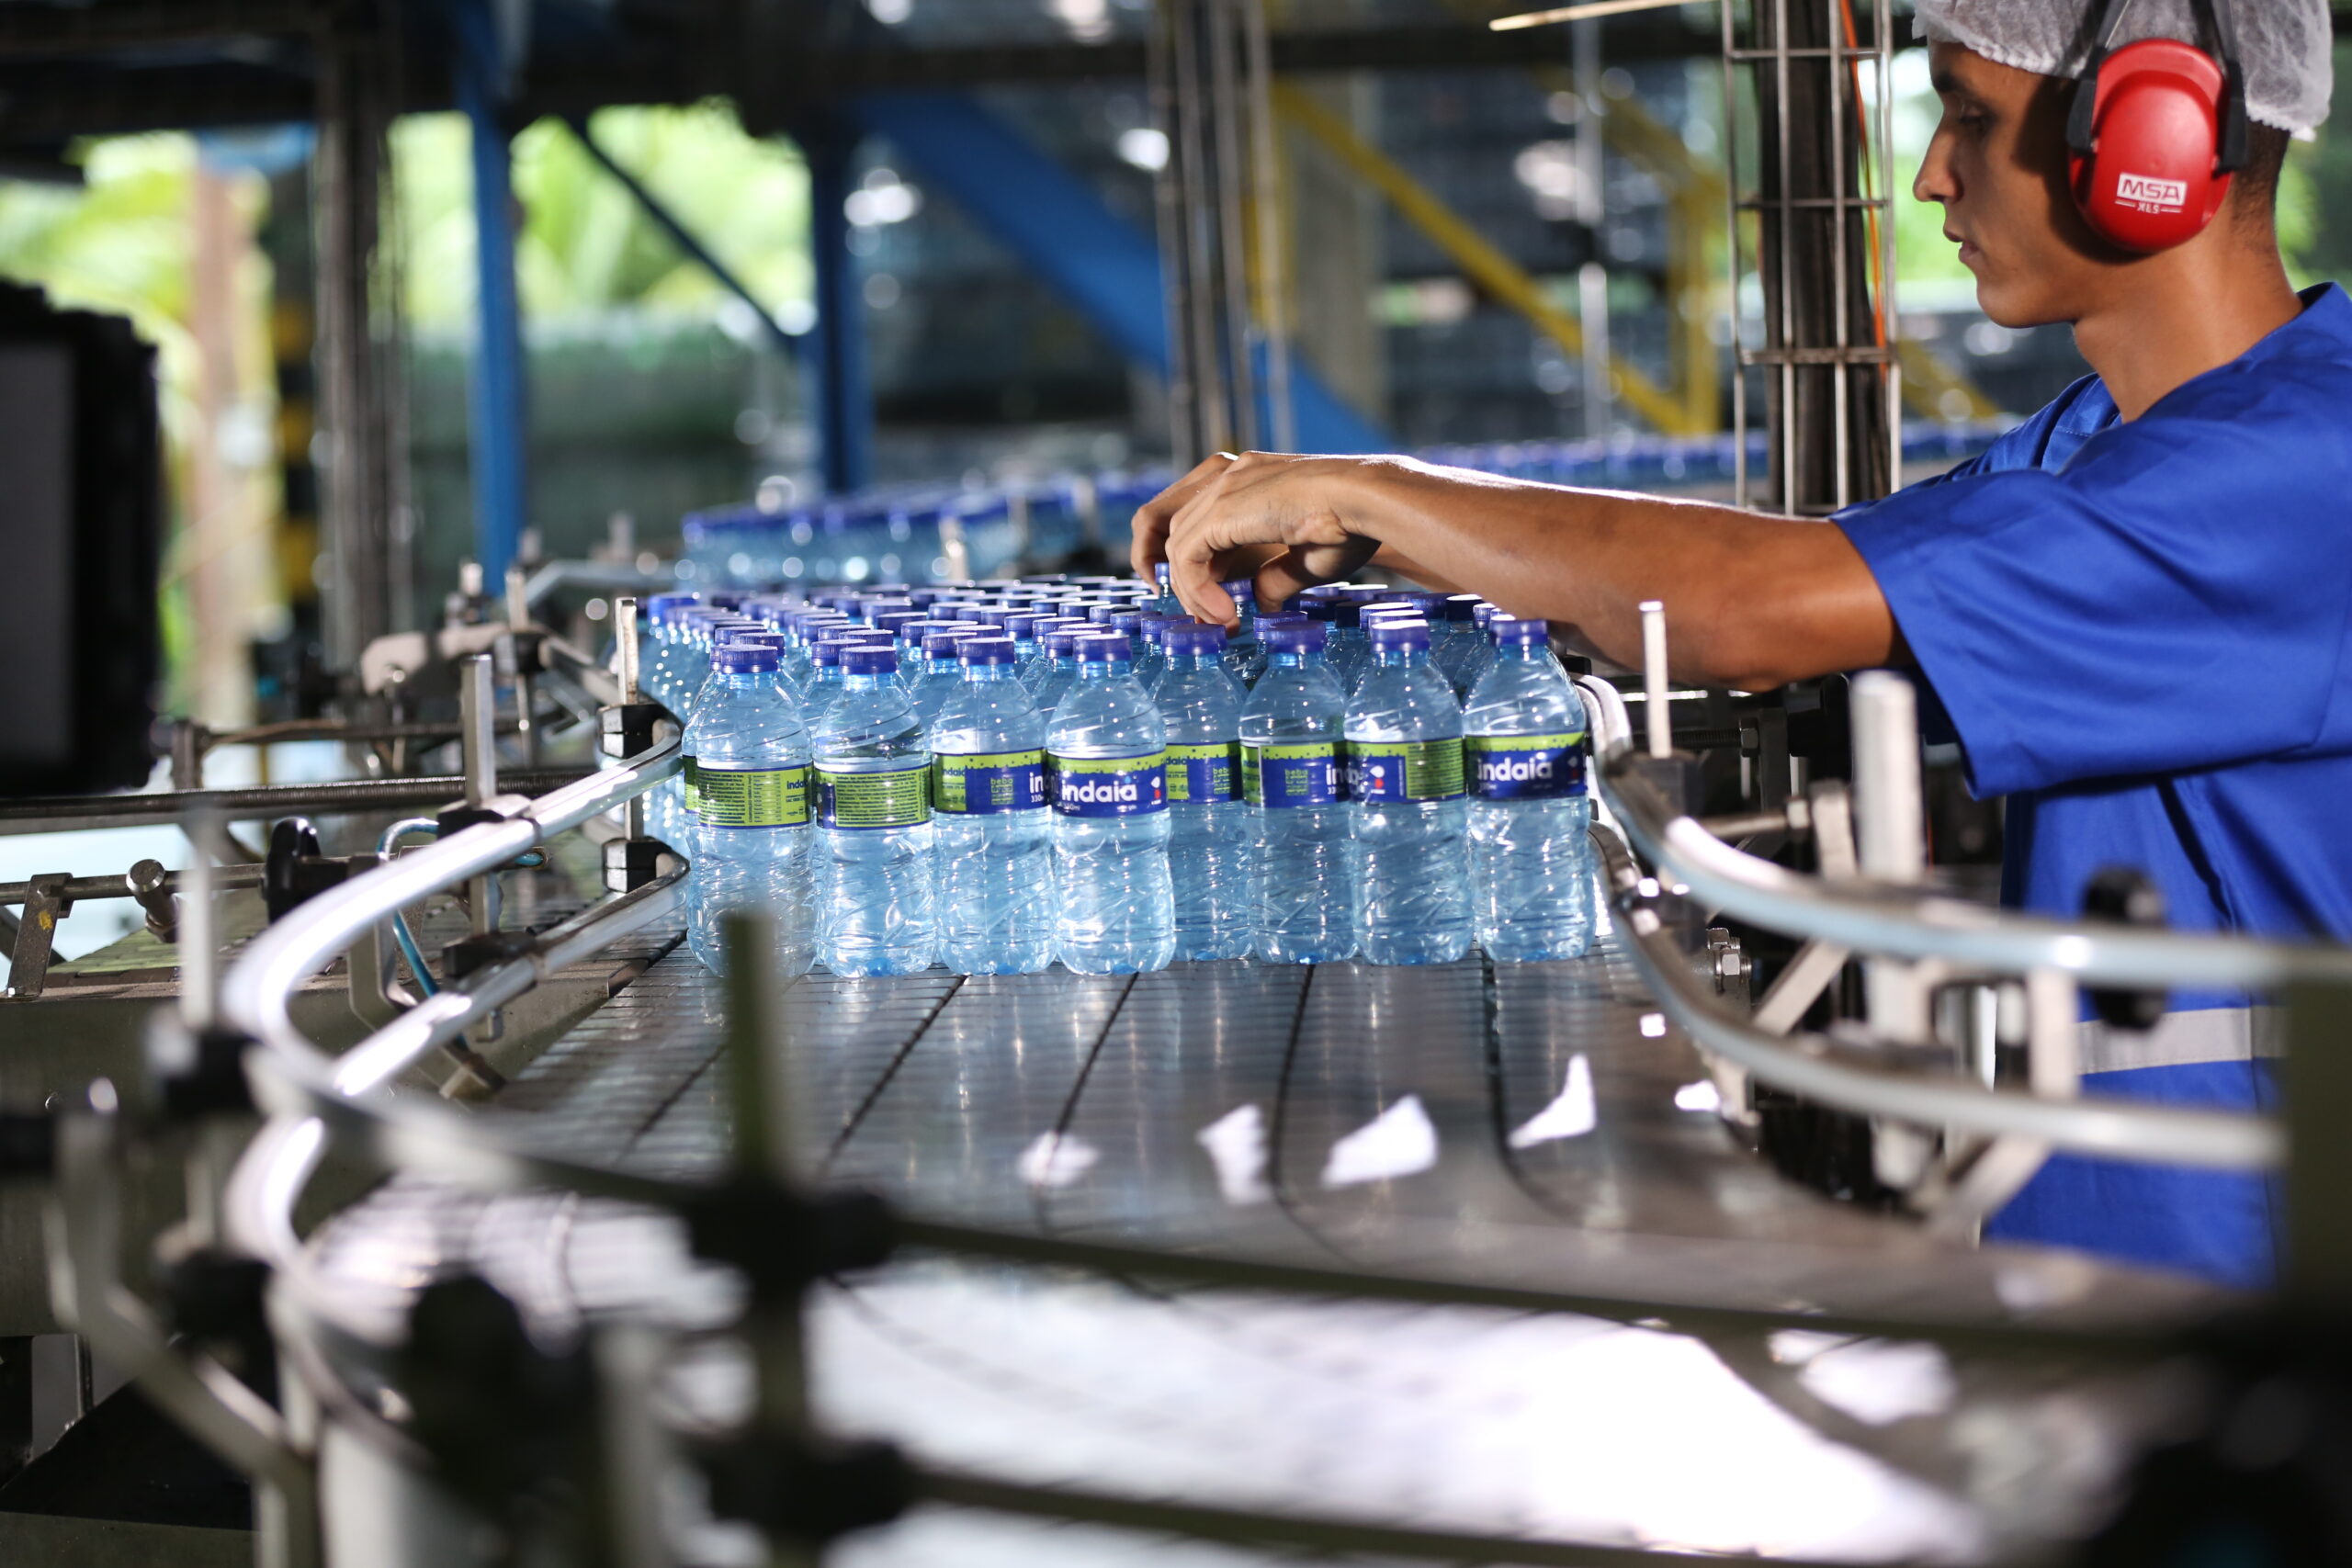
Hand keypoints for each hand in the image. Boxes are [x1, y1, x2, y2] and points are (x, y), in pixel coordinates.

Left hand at [1133, 451, 1385, 626]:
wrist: (1368, 499)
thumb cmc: (1353, 524)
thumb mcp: (1306, 559)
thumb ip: (1276, 577)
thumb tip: (1261, 602)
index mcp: (1249, 479)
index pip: (1197, 519)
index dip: (1194, 563)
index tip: (1209, 599)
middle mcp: (1230, 476)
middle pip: (1176, 529)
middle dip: (1185, 581)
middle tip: (1209, 618)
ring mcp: (1224, 486)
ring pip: (1178, 546)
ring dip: (1193, 591)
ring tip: (1222, 621)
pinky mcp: (1222, 507)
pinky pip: (1187, 555)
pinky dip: (1197, 588)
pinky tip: (1225, 612)